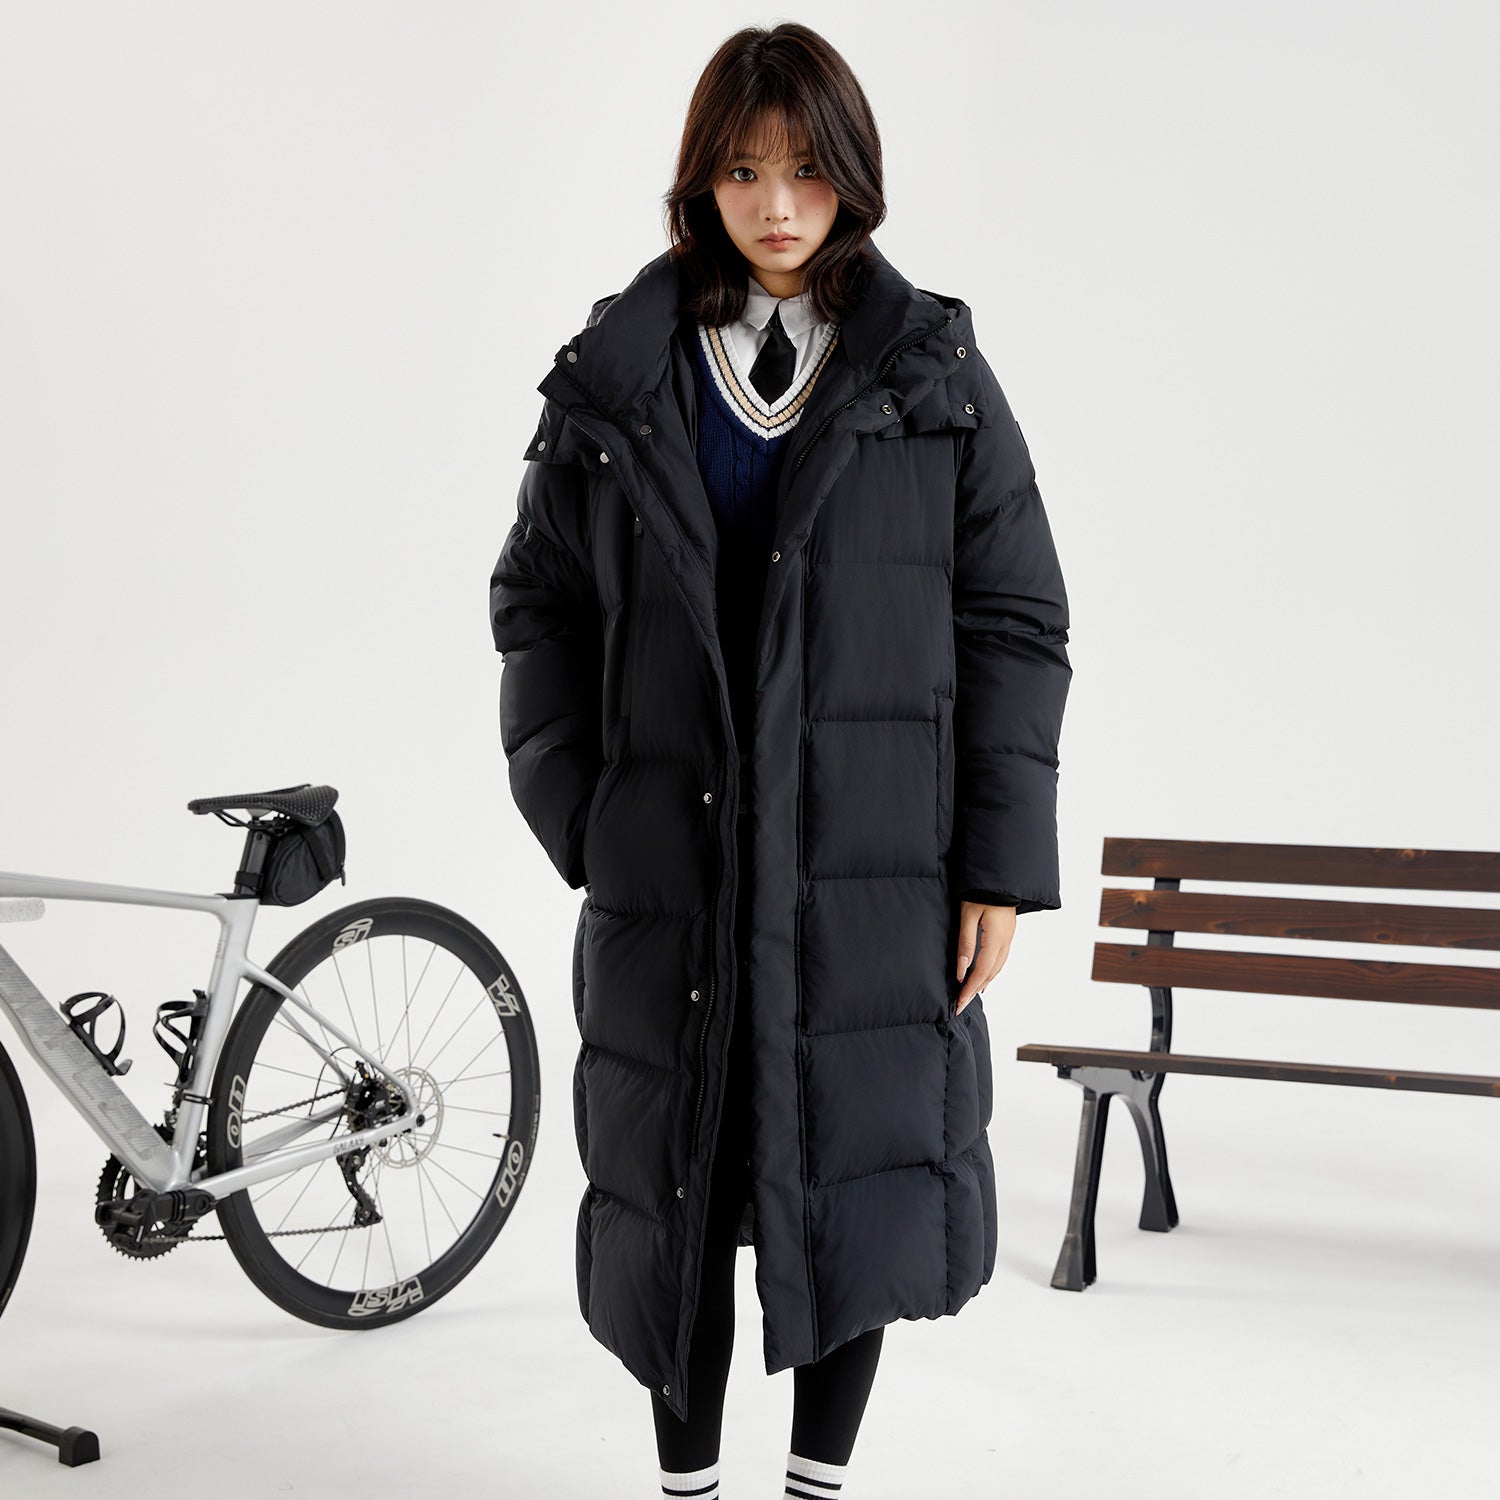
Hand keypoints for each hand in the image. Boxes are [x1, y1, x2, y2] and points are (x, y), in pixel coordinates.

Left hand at [953, 900, 1015, 1014]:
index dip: (970, 989)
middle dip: (975, 990)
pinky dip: (990, 971)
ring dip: (984, 982)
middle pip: (991, 973)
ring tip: (971, 994)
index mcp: (996, 939)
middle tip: (961, 1005)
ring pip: (997, 967)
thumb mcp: (967, 916)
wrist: (998, 877)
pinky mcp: (1007, 933)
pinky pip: (1000, 959)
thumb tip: (962, 971)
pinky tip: (983, 975)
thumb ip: (965, 943)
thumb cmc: (979, 892)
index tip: (959, 1003)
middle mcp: (1006, 942)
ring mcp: (1009, 938)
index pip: (982, 971)